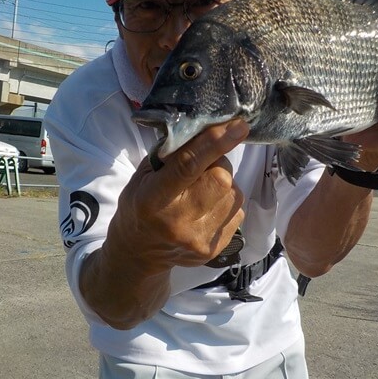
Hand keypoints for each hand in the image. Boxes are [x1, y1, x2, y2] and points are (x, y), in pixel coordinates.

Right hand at [104, 119, 248, 273]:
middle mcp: (178, 222)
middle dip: (218, 162)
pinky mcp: (215, 249)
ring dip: (223, 184)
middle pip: (221, 178)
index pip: (188, 166)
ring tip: (202, 191)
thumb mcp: (144, 176)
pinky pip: (237, 211)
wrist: (139, 253)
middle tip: (204, 165)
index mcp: (153, 200)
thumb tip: (208, 130)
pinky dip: (226, 203)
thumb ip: (173, 155)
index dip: (215, 143)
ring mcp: (199, 239)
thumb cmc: (140, 205)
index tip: (238, 126)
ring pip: (234, 194)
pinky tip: (207, 208)